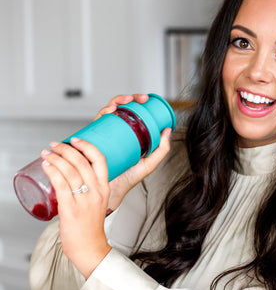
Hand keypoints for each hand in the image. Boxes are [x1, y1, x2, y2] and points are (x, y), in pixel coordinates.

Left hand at [41, 139, 111, 278]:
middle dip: (66, 149)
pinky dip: (52, 171)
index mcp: (105, 188)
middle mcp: (96, 191)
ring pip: (69, 171)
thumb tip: (72, 173)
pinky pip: (61, 184)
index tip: (75, 140)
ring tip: (47, 153)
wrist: (90, 247)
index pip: (100, 160)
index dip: (87, 146)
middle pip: (81, 162)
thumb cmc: (91, 226)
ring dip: (55, 158)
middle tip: (55, 145)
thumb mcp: (98, 201)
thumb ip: (90, 187)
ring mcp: (84, 200)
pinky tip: (46, 165)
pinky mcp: (71, 208)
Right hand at [93, 93, 171, 209]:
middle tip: (139, 99)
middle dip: (128, 98)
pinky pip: (96, 122)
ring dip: (116, 101)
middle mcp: (115, 132)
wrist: (112, 191)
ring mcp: (104, 134)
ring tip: (125, 102)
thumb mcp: (149, 163)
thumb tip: (168, 131)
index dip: (137, 103)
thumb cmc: (129, 178)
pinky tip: (109, 111)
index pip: (131, 114)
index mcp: (128, 134)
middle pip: (120, 109)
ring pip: (108, 112)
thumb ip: (162, 150)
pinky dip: (101, 113)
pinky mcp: (94, 139)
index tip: (146, 100)